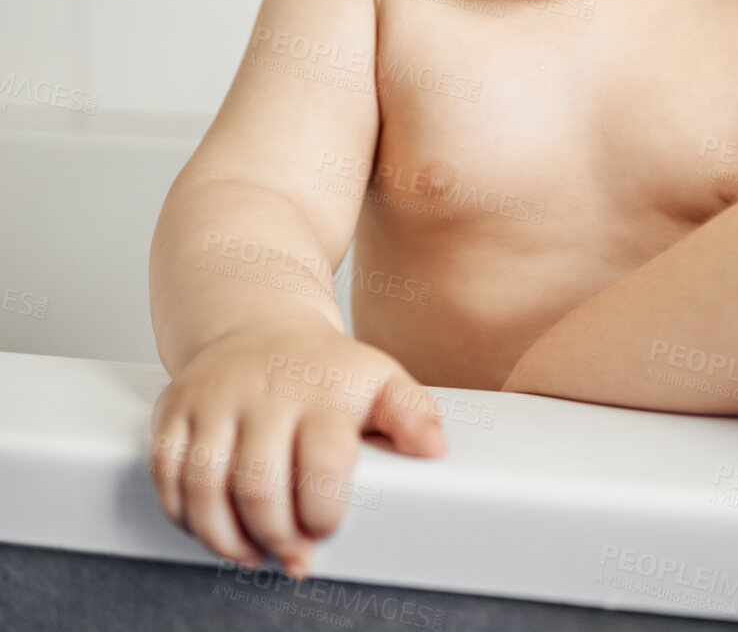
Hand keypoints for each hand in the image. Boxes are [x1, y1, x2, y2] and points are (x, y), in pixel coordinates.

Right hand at [148, 321, 445, 576]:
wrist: (258, 322)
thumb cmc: (325, 367)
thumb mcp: (380, 378)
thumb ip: (412, 413)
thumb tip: (434, 448)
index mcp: (321, 391)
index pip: (322, 463)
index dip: (324, 510)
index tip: (327, 528)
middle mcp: (262, 394)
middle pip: (257, 484)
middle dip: (275, 534)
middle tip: (292, 553)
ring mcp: (213, 401)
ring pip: (204, 486)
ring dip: (225, 536)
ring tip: (252, 553)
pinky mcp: (173, 411)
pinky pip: (166, 476)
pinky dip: (183, 515)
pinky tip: (211, 529)